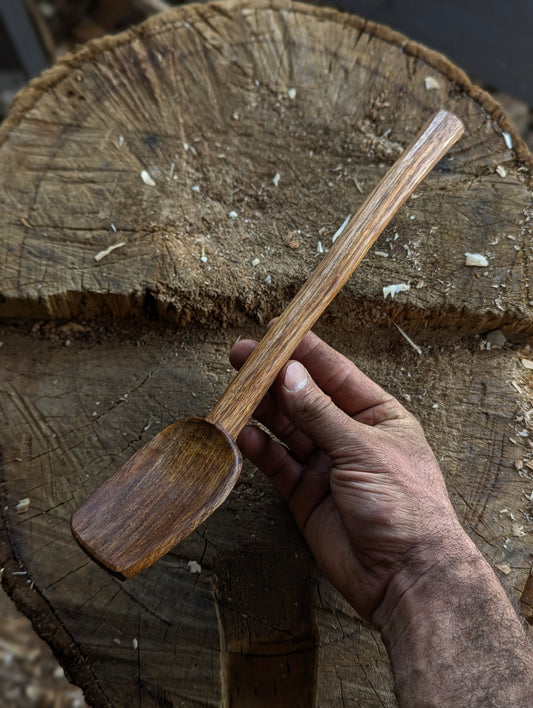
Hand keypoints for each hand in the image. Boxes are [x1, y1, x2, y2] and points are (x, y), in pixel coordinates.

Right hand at [230, 330, 467, 621]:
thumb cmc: (404, 506)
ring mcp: (326, 464)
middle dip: (274, 377)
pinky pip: (277, 463)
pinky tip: (242, 434)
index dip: (306, 351)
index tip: (277, 331)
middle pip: (304, 398)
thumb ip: (321, 413)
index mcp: (377, 416)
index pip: (336, 373)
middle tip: (242, 356)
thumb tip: (290, 375)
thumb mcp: (364, 449)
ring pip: (287, 428)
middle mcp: (349, 436)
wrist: (405, 576)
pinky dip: (259, 449)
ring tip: (236, 390)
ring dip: (262, 410)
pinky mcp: (305, 493)